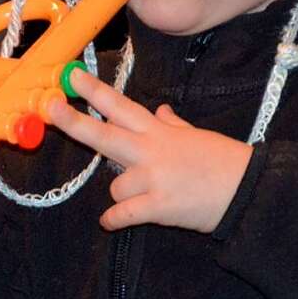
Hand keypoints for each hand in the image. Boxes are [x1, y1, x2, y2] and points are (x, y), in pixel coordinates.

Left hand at [47, 68, 252, 232]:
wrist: (247, 190)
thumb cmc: (223, 161)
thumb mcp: (196, 135)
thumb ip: (173, 124)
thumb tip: (161, 111)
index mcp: (159, 131)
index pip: (121, 106)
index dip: (94, 91)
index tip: (71, 77)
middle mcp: (152, 151)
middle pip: (104, 135)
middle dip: (73, 121)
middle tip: (50, 107)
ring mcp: (154, 179)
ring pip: (113, 185)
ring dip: (120, 193)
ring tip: (141, 196)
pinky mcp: (159, 207)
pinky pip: (124, 214)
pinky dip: (115, 219)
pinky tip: (112, 221)